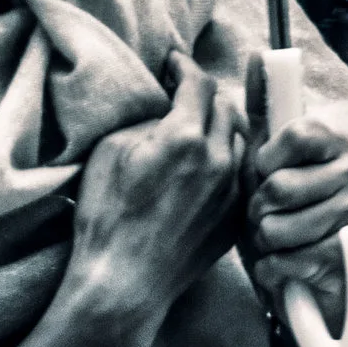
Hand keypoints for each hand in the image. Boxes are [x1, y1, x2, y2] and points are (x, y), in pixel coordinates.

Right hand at [57, 52, 245, 346]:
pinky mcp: (234, 217)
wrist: (124, 282)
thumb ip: (147, 120)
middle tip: (183, 94)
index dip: (184, 66)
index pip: (198, 82)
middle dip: (203, 94)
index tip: (173, 64)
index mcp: (185, 137)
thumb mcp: (112, 151)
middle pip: (224, 106)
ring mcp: (231, 191)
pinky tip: (205, 164)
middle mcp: (218, 160)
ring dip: (220, 126)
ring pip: (239, 139)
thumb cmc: (107, 217)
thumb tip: (166, 109)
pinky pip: (240, 173)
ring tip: (196, 129)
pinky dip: (226, 159)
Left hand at [244, 56, 347, 336]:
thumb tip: (258, 56)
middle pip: (278, 186)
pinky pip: (285, 260)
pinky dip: (272, 268)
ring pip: (276, 227)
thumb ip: (263, 106)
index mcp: (340, 142)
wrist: (311, 278)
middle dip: (257, 208)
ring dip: (263, 240)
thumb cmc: (284, 209)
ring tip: (275, 238)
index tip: (263, 170)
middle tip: (266, 214)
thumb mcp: (268, 155)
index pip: (296, 133)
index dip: (266, 158)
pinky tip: (282, 265)